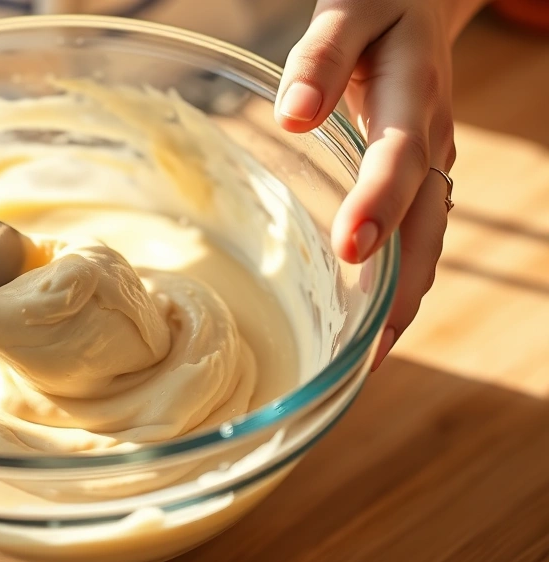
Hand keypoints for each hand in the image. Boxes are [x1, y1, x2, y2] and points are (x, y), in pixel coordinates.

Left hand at [274, 0, 486, 368]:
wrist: (420, 0)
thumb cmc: (376, 6)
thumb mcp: (348, 12)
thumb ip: (320, 58)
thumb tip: (291, 117)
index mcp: (415, 100)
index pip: (401, 160)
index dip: (380, 205)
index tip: (352, 249)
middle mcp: (433, 142)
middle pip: (427, 225)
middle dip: (402, 290)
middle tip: (369, 354)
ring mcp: (433, 166)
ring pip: (428, 243)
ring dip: (404, 303)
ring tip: (370, 362)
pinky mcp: (420, 180)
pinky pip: (417, 239)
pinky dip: (400, 286)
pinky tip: (374, 323)